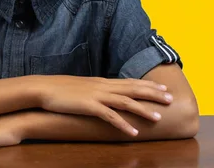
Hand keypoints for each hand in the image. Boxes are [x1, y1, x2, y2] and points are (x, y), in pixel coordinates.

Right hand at [37, 76, 172, 135]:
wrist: (42, 88)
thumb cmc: (59, 89)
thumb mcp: (81, 87)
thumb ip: (94, 91)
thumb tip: (104, 96)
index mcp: (101, 81)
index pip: (129, 81)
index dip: (147, 85)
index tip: (163, 88)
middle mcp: (102, 86)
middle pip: (132, 89)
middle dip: (153, 94)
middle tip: (171, 99)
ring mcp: (96, 95)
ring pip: (125, 101)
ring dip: (143, 109)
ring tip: (158, 118)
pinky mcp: (88, 106)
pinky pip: (109, 116)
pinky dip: (123, 123)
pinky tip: (133, 132)